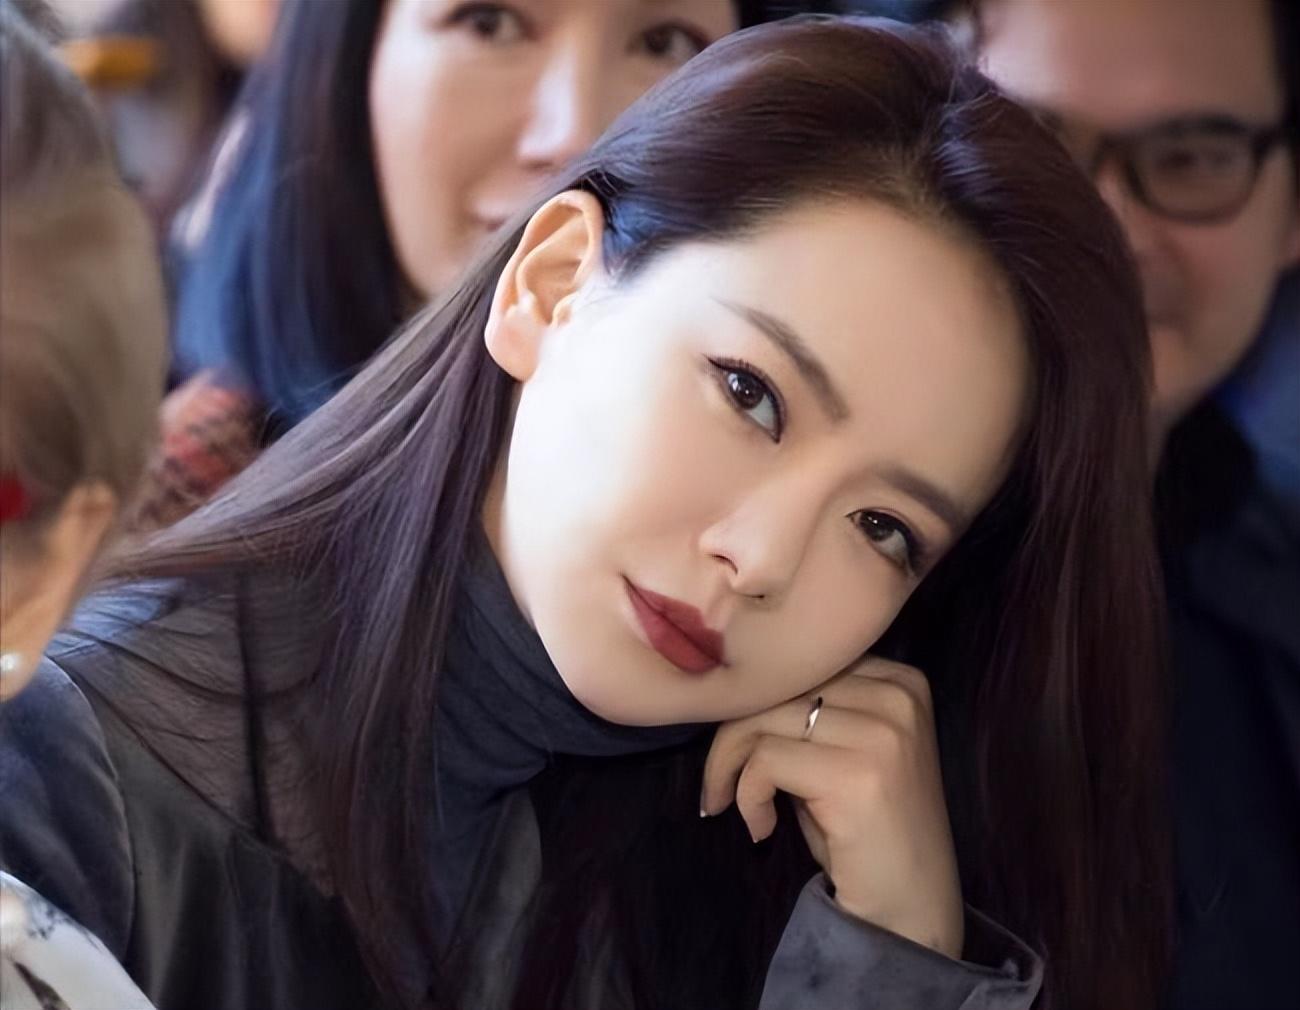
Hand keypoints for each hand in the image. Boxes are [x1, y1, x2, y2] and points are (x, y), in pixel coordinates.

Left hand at [700, 655, 963, 957]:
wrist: (912, 917)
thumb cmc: (866, 837)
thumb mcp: (843, 754)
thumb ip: (806, 714)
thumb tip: (734, 693)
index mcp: (900, 681)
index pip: (801, 663)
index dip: (757, 703)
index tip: (740, 750)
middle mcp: (898, 696)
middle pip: (780, 686)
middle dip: (732, 734)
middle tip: (716, 785)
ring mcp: (882, 733)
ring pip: (764, 719)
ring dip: (729, 766)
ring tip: (737, 808)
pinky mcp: (857, 774)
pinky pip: (765, 760)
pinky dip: (746, 795)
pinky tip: (761, 828)